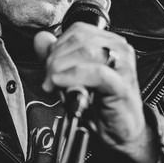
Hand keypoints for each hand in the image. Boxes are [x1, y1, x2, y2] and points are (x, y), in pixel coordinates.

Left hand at [34, 0, 156, 162]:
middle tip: (49, 79)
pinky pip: (95, 73)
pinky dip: (73, 77)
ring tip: (55, 85)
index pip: (77, 30)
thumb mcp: (70, 75)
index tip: (48, 67)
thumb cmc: (98, 103)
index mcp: (109, 42)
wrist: (118, 132)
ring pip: (85, 52)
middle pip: (79, 40)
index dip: (57, 46)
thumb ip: (55, 56)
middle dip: (56, 58)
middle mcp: (119, 49)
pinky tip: (61, 84)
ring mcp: (123, 65)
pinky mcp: (122, 84)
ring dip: (61, 68)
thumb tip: (41, 39)